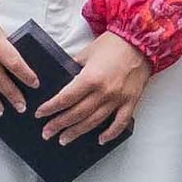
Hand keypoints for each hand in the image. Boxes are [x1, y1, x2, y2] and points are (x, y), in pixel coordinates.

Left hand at [35, 28, 151, 146]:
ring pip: (94, 121)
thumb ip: (73, 66)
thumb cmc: (113, 44)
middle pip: (77, 113)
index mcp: (91, 78)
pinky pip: (120, 122)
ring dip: (77, 132)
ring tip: (64, 139)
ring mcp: (118, 99)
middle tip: (46, 132)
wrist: (141, 41)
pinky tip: (100, 140)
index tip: (40, 114)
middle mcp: (104, 92)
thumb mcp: (87, 52)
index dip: (51, 108)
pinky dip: (110, 133)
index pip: (66, 98)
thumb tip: (61, 79)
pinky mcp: (131, 101)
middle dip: (59, 124)